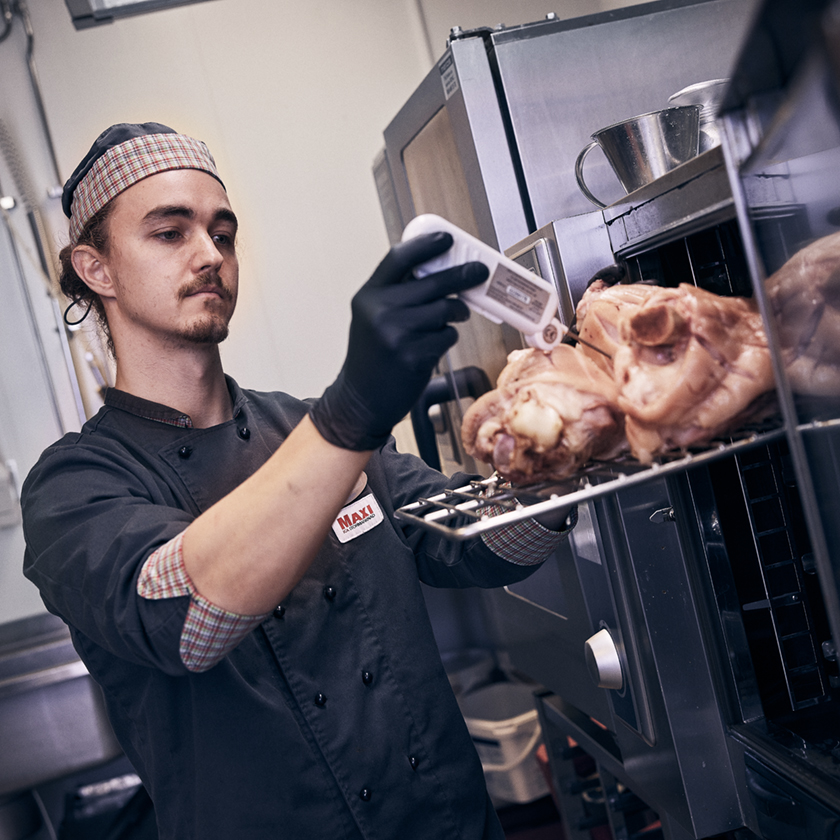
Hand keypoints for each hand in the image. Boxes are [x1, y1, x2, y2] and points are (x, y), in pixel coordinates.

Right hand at [310, 232, 487, 450]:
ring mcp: (396, 334)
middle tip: (480, 270)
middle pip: (433, 282)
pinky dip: (446, 339)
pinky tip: (432, 347)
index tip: (447, 238)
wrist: (360, 401)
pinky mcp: (413, 356)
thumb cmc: (373, 357)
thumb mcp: (374, 318)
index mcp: (369, 295)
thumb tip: (443, 270)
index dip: (426, 245)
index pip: (399, 258)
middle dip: (463, 275)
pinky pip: (446, 337)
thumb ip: (399, 294)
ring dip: (455, 314)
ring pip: (445, 310)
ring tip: (450, 320)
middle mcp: (379, 311)